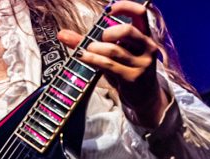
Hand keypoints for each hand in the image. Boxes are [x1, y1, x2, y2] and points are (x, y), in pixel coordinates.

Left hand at [57, 0, 168, 127]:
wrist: (145, 98)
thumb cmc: (127, 71)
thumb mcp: (114, 54)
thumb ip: (90, 42)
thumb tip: (62, 34)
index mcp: (145, 36)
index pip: (140, 13)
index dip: (124, 7)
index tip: (108, 10)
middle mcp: (147, 48)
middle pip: (127, 30)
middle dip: (108, 32)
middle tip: (100, 39)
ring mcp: (142, 64)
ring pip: (114, 50)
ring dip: (95, 49)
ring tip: (87, 51)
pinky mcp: (133, 78)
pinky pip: (109, 65)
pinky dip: (92, 59)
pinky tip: (83, 57)